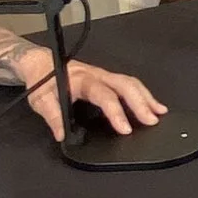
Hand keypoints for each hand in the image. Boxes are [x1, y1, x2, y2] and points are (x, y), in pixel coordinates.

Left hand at [26, 60, 165, 140]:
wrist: (39, 63)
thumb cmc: (42, 79)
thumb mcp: (40, 99)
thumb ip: (52, 116)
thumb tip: (62, 134)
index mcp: (82, 79)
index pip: (104, 95)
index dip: (116, 112)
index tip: (125, 128)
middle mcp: (96, 75)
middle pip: (125, 85)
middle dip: (141, 103)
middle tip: (151, 121)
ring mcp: (103, 76)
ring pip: (130, 83)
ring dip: (146, 97)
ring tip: (159, 112)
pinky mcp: (105, 79)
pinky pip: (127, 84)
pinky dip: (141, 94)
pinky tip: (150, 104)